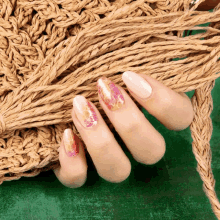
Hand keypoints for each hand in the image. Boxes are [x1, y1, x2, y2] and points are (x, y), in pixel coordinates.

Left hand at [53, 71, 193, 187]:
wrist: (67, 86)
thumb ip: (134, 64)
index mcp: (153, 117)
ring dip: (100, 142)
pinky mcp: (80, 167)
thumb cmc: (97, 69)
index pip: (180, 118)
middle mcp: (135, 143)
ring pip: (117, 171)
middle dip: (129, 122)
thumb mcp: (117, 61)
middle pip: (152, 151)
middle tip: (104, 89)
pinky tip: (67, 135)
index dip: (162, 102)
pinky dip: (73, 163)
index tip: (130, 76)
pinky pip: (79, 179)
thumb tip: (136, 66)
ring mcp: (108, 159)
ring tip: (80, 107)